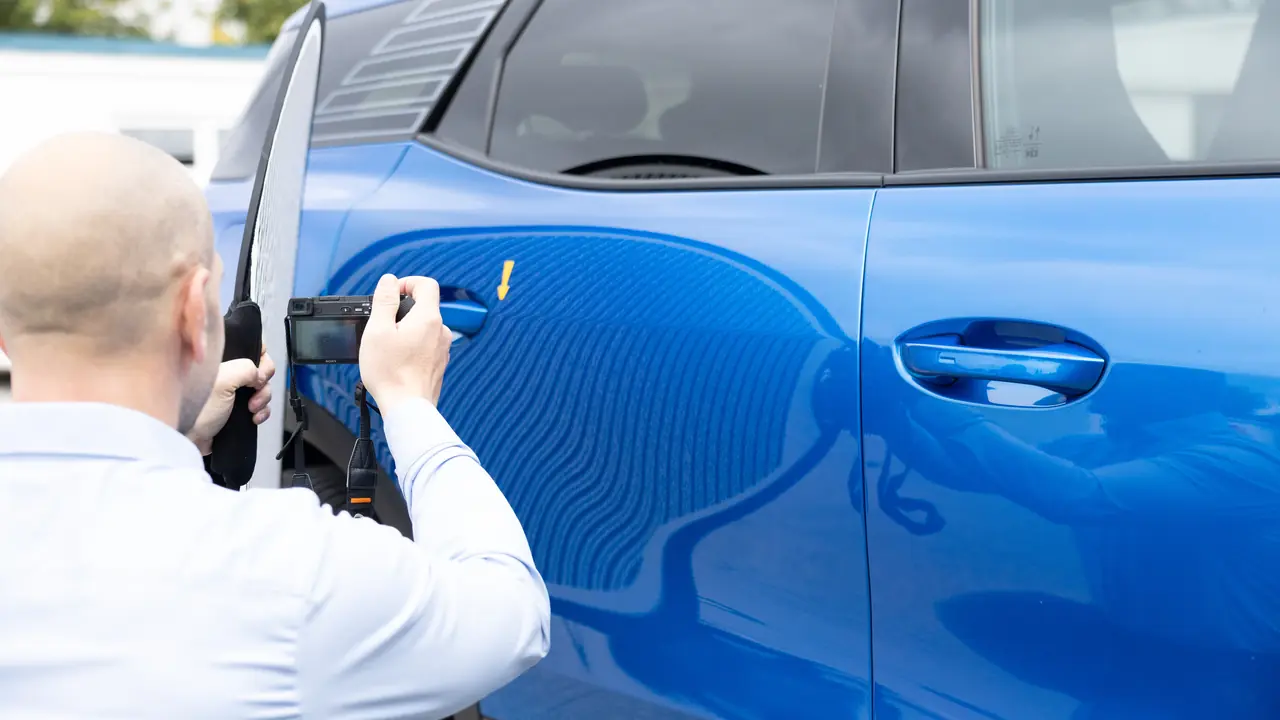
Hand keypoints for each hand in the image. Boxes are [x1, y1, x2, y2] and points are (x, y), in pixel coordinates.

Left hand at [187, 346, 276, 455]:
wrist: (189, 440)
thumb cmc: (196, 411)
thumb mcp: (223, 381)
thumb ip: (247, 368)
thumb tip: (260, 374)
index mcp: (218, 358)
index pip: (247, 344)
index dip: (259, 354)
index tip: (259, 369)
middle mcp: (225, 372)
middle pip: (259, 367)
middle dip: (263, 381)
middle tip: (255, 390)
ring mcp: (231, 390)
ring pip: (262, 386)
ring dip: (263, 398)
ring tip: (252, 408)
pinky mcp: (236, 408)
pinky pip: (260, 405)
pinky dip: (262, 411)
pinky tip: (254, 417)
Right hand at [359, 274, 451, 412]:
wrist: (407, 407)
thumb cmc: (390, 372)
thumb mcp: (378, 330)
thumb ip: (385, 301)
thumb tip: (390, 281)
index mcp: (428, 318)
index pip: (427, 285)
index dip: (408, 282)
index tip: (393, 293)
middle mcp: (441, 331)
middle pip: (424, 307)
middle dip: (403, 310)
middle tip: (383, 324)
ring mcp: (442, 349)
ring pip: (424, 328)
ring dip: (407, 330)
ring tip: (388, 346)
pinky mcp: (439, 363)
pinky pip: (426, 345)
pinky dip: (413, 346)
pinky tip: (398, 360)